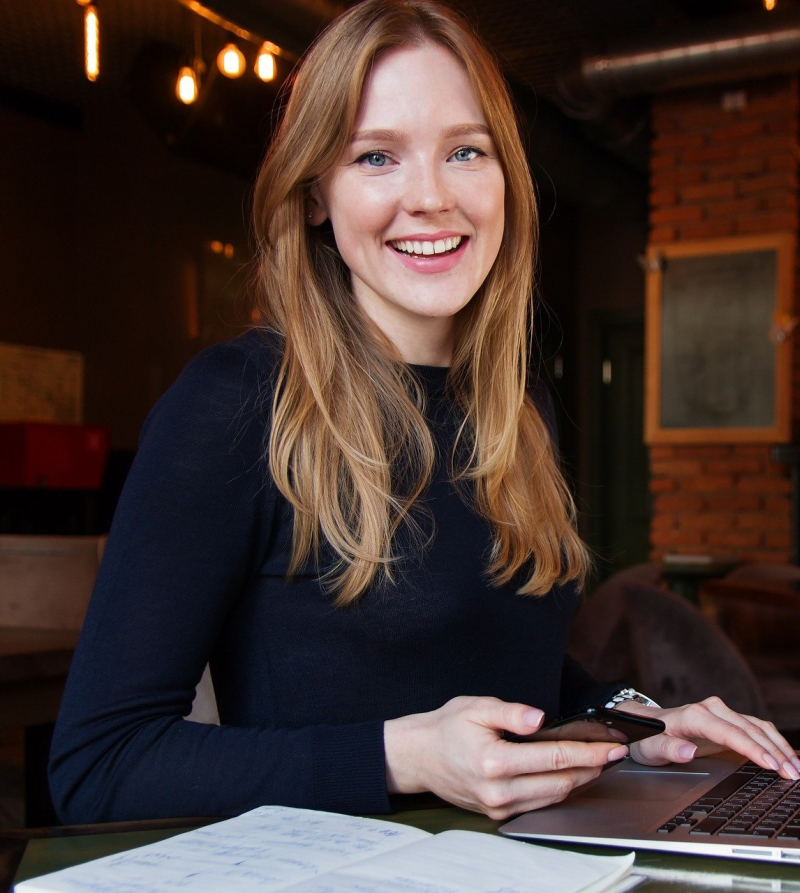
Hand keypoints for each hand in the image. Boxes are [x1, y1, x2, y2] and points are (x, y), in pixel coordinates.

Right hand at [384, 696, 627, 819]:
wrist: (418, 755)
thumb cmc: (447, 727)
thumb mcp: (476, 707)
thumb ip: (510, 712)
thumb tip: (538, 717)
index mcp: (494, 762)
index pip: (555, 758)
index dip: (589, 752)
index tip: (612, 746)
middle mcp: (498, 790)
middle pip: (560, 782)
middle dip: (592, 768)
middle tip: (614, 753)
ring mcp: (498, 807)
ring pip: (553, 798)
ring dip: (580, 781)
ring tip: (598, 763)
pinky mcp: (497, 814)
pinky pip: (538, 804)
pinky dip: (559, 790)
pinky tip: (570, 775)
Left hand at [622, 696, 799, 779]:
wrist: (645, 724)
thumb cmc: (647, 737)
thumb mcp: (649, 747)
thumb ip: (668, 748)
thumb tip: (688, 751)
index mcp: (694, 715)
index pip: (730, 733)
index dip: (753, 749)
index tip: (772, 765)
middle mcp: (711, 709)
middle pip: (750, 730)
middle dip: (775, 752)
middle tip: (793, 775)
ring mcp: (721, 712)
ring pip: (758, 727)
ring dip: (779, 747)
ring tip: (796, 769)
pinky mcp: (728, 719)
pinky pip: (756, 728)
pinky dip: (774, 741)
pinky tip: (787, 756)